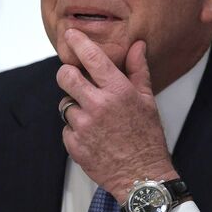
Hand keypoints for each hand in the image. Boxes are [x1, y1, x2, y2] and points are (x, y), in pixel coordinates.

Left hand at [58, 29, 178, 203]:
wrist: (142, 176)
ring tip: (94, 119)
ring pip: (65, 104)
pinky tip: (92, 136)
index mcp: (118, 91)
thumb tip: (137, 45)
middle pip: (65, 76)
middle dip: (67, 75)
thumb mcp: (147, 100)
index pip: (91, 57)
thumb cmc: (147, 138)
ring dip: (75, 107)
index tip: (70, 35)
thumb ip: (138, 70)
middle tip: (74, 79)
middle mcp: (98, 105)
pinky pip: (66, 128)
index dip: (77, 42)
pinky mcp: (74, 145)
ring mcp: (84, 126)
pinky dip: (75, 130)